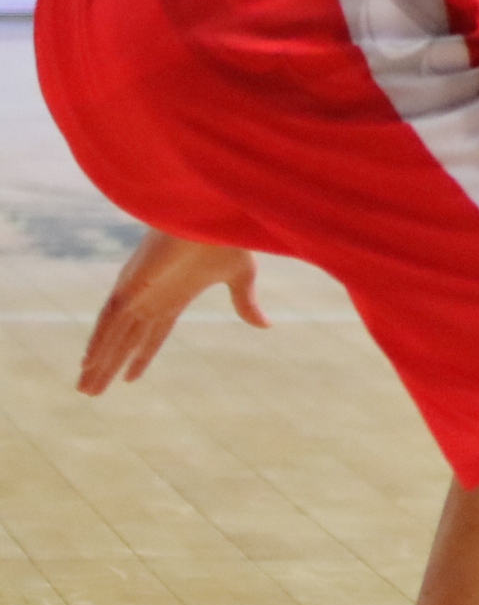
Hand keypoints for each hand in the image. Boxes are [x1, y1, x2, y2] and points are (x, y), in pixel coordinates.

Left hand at [79, 230, 266, 395]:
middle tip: (91, 392)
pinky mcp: (130, 282)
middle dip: (110, 366)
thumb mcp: (241, 276)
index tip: (129, 379)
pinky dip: (97, 340)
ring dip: (98, 362)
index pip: (152, 335)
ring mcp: (138, 291)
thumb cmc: (227, 235)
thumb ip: (246, 303)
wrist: (214, 211)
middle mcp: (151, 298)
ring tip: (84, 388)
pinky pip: (109, 318)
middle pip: (125, 340)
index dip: (140, 356)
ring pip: (112, 335)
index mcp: (175, 297)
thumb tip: (267, 326)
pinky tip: (87, 362)